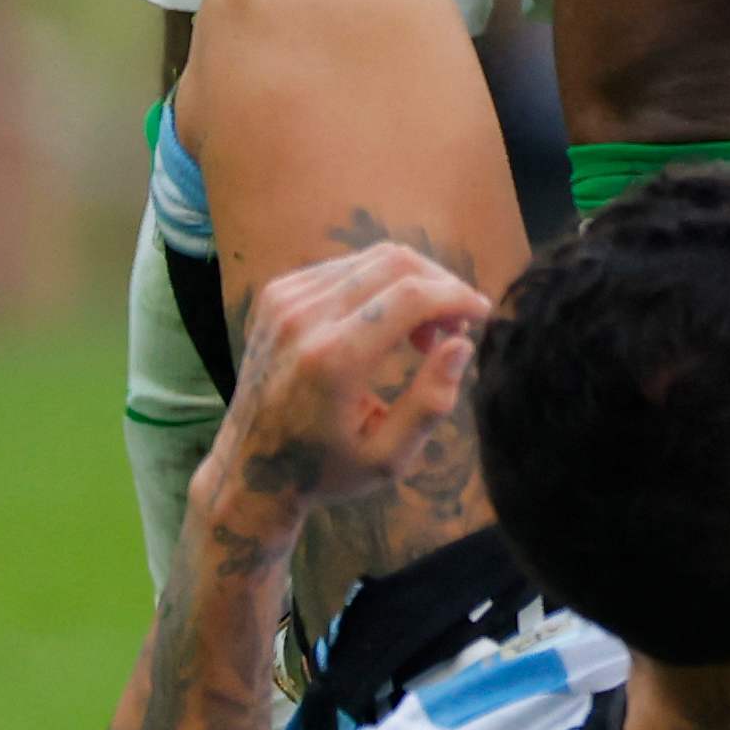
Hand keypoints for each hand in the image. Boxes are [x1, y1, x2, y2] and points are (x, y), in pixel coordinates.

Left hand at [202, 245, 487, 523]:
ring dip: (413, 284)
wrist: (248, 470)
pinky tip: (383, 324)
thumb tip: (461, 343)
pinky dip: (378, 286)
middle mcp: (303, 321)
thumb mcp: (389, 458)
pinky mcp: (275, 296)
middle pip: (396, 264)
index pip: (412, 295)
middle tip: (452, 328)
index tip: (481, 315)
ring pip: (373, 259)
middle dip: (441, 285)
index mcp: (332, 361)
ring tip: (420, 333)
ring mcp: (284, 302)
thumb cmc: (326, 469)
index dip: (458, 297)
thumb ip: (431, 402)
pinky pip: (346, 267)